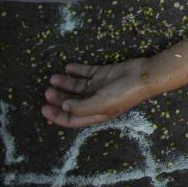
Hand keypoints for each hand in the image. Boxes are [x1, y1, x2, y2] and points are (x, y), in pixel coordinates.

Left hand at [41, 57, 155, 127]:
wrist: (143, 76)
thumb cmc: (124, 94)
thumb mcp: (100, 105)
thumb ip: (80, 107)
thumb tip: (63, 107)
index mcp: (95, 114)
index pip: (71, 119)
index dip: (56, 116)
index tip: (44, 108)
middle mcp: (95, 102)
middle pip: (71, 102)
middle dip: (58, 98)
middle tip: (48, 91)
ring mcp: (99, 87)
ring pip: (77, 87)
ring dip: (65, 83)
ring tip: (54, 78)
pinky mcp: (103, 74)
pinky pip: (86, 72)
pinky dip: (76, 70)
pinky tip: (67, 67)